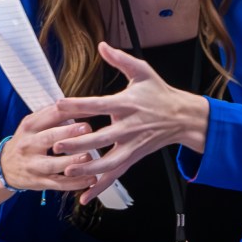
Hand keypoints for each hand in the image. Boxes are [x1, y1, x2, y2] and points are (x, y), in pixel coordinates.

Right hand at [0, 104, 99, 194]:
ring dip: (71, 161)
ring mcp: (32, 165)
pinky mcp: (38, 182)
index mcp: (29, 126)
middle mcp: (28, 144)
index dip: (71, 111)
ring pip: (52, 164)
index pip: (51, 115)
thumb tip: (79, 106)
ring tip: (89, 157)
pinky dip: (75, 183)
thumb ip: (51, 116)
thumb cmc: (26, 141)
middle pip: (48, 138)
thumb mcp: (32, 125)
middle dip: (68, 133)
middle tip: (88, 128)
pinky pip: (58, 183)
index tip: (91, 108)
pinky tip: (91, 179)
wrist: (4, 166)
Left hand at [53, 42, 208, 204]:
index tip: (59, 104)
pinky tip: (83, 196)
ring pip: (108, 162)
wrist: (183, 117)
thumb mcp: (143, 71)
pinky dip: (100, 187)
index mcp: (127, 104)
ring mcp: (131, 146)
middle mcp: (129, 127)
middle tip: (58, 145)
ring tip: (68, 171)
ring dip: (88, 169)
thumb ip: (121, 60)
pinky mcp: (133, 158)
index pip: (99, 104)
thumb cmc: (159, 93)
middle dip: (80, 143)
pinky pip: (115, 175)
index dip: (79, 105)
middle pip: (102, 138)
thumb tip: (102, 45)